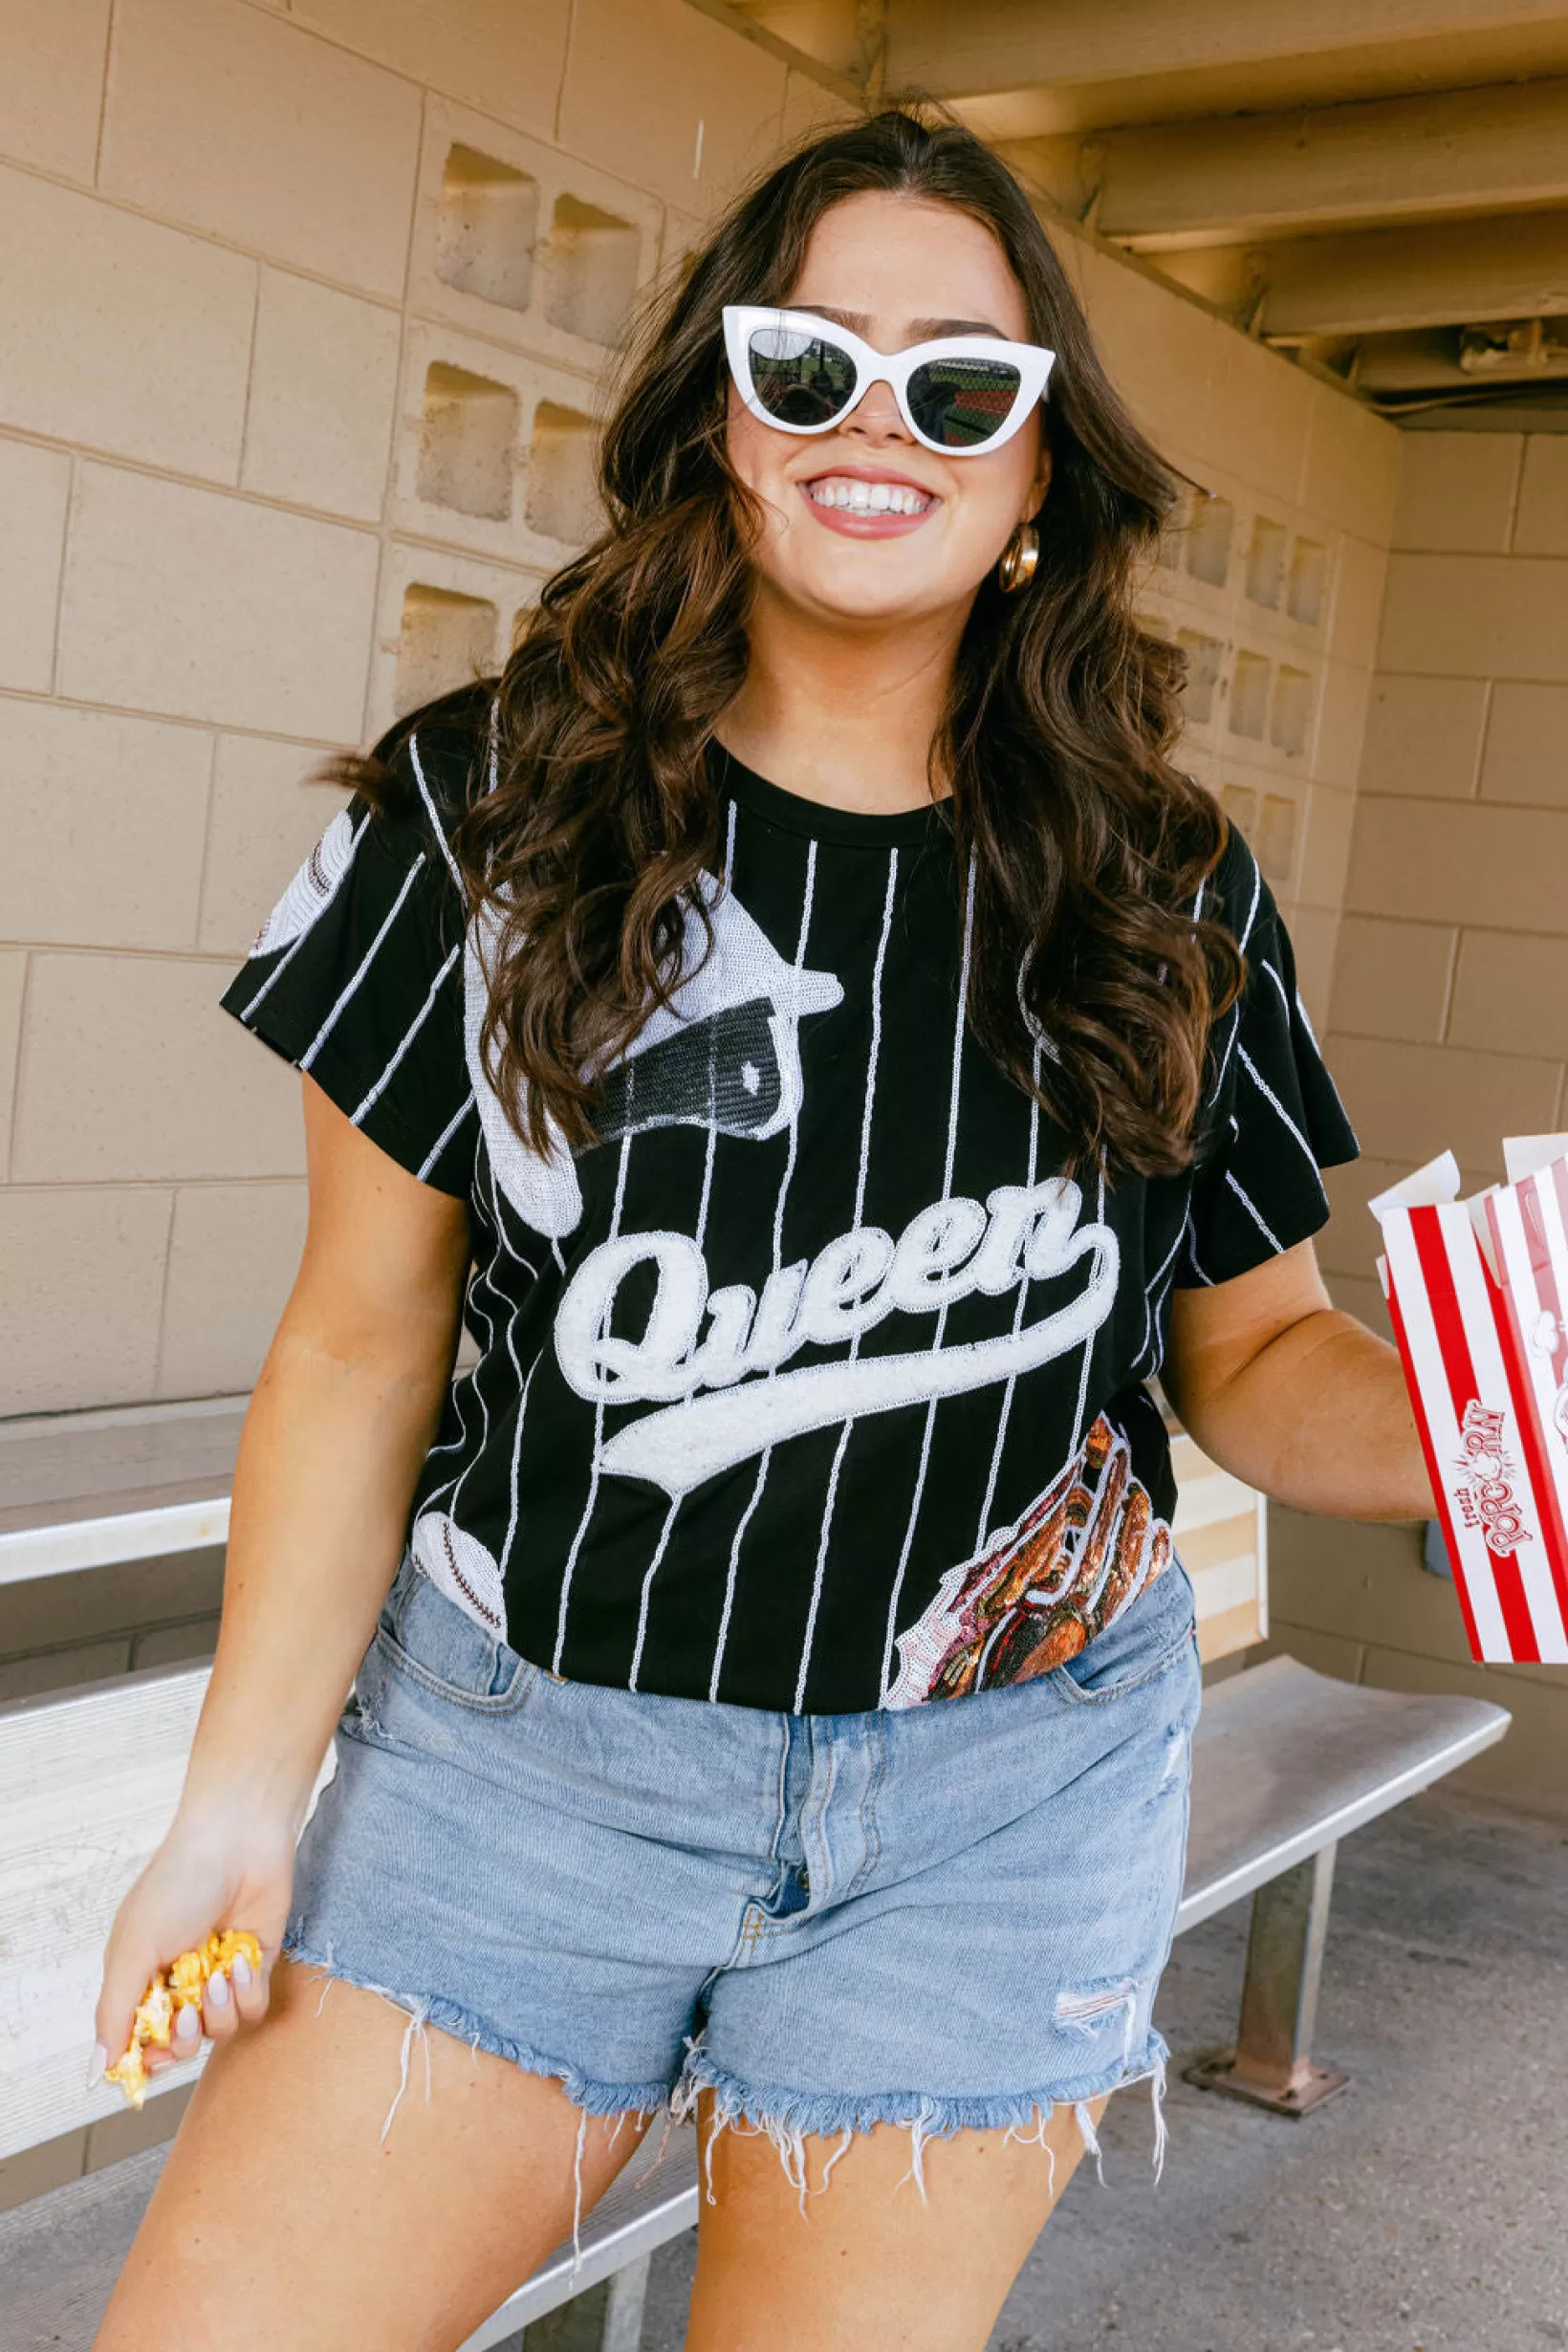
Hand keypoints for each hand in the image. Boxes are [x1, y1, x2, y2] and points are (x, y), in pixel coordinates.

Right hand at [90, 1796, 299, 2086]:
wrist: (240, 1837)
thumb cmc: (179, 1883)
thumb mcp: (134, 1949)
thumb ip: (115, 2013)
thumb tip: (96, 2071)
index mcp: (139, 1975)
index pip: (137, 2039)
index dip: (144, 2058)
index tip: (151, 2058)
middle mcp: (178, 1980)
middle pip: (179, 2045)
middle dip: (183, 2039)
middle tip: (185, 2012)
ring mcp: (217, 1974)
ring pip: (218, 2031)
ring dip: (218, 2010)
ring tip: (218, 1975)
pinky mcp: (255, 1966)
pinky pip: (252, 2009)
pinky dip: (247, 1992)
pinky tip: (242, 1960)